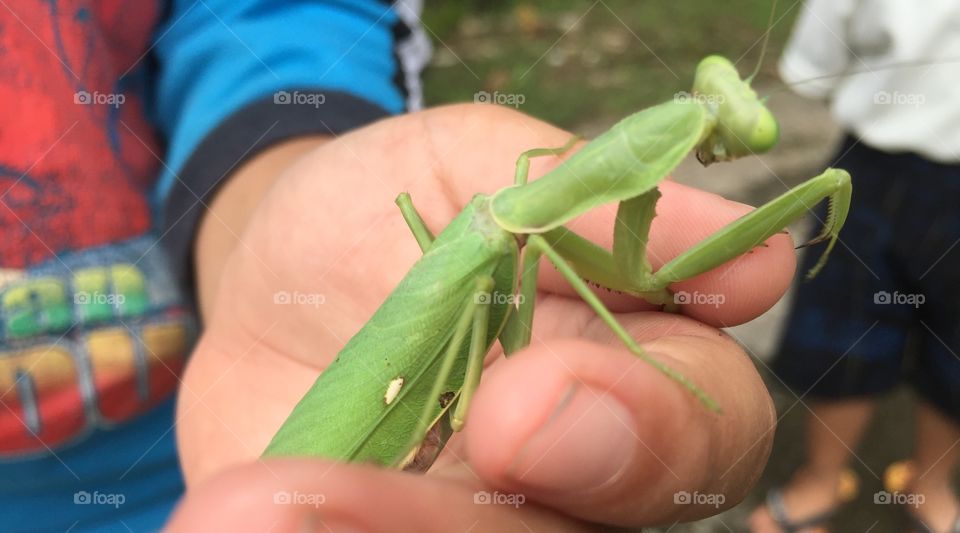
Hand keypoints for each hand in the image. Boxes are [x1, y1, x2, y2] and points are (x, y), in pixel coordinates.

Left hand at [169, 104, 793, 531]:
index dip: (648, 413)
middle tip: (473, 436)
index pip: (707, 414)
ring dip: (407, 525)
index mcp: (627, 363)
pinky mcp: (382, 531)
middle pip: (615, 519)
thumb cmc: (390, 215)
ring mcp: (483, 515)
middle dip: (541, 492)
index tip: (530, 392)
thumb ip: (588, 199)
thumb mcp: (470, 165)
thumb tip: (749, 257)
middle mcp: (576, 469)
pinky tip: (252, 516)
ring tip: (278, 500)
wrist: (271, 287)